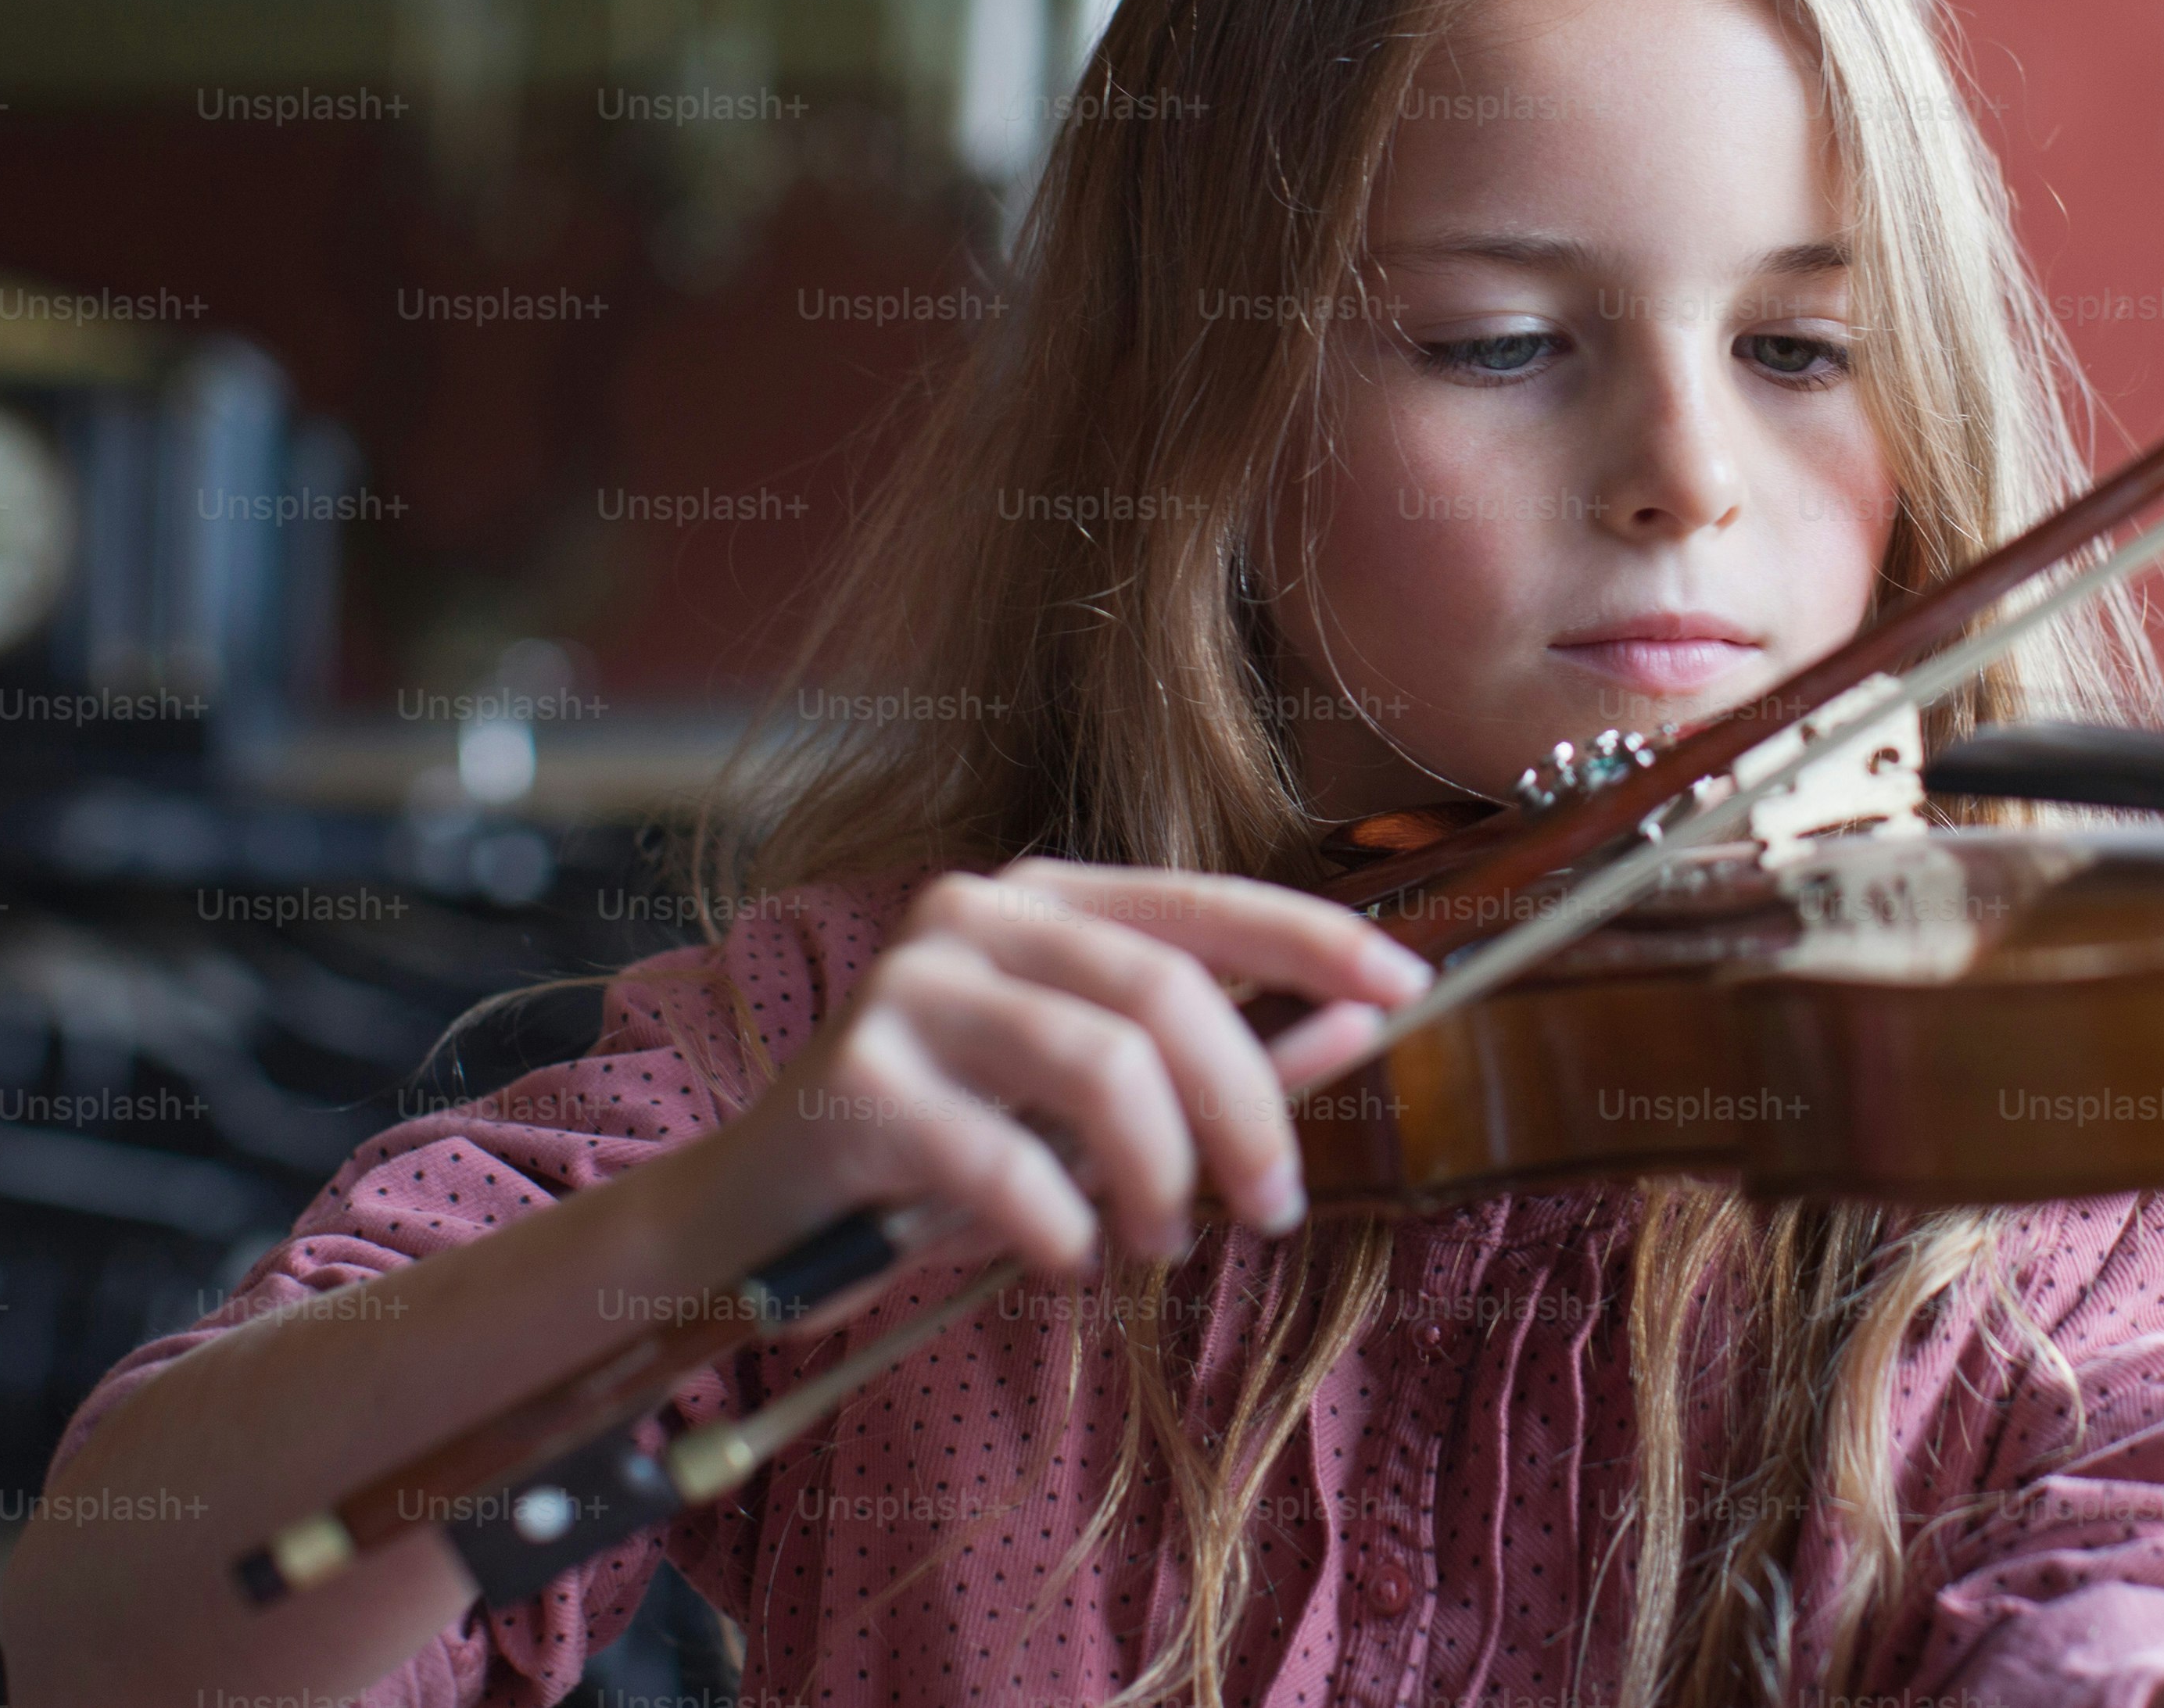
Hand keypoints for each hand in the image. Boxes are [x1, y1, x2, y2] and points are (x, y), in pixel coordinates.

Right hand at [726, 860, 1432, 1279]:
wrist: (754, 1226)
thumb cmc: (942, 1161)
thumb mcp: (1089, 1110)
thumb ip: (1219, 1061)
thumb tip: (1361, 1031)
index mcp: (1043, 901)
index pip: (1205, 901)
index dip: (1314, 939)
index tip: (1410, 989)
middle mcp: (972, 917)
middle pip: (1166, 991)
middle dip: (1248, 1107)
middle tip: (1274, 1205)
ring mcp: (907, 990)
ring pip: (1102, 1067)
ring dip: (1161, 1177)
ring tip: (1158, 1245)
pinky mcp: (854, 1081)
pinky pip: (1010, 1163)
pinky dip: (1064, 1229)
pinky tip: (1064, 1261)